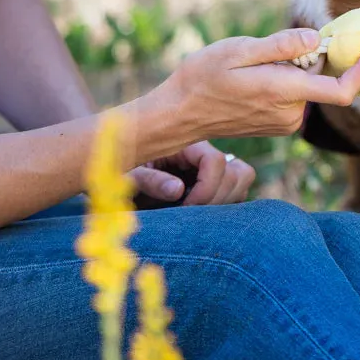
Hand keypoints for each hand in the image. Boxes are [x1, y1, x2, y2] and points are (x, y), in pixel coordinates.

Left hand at [128, 141, 255, 206]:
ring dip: (225, 201)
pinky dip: (226, 205)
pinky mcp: (214, 182)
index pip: (216, 162)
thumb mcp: (127, 174)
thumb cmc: (118, 172)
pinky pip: (237, 191)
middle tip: (191, 215)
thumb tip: (178, 190)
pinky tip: (200, 214)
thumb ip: (151, 179)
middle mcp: (204, 153)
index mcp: (185, 144)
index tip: (185, 208)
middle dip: (218, 198)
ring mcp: (212, 167)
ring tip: (196, 214)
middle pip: (239, 172)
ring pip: (243, 180)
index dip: (206, 189)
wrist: (116, 178)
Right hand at [150, 28, 359, 141]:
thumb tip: (316, 40)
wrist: (179, 114)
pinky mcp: (278, 125)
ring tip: (250, 66)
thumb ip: (280, 46)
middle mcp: (291, 112)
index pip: (341, 89)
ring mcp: (285, 122)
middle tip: (269, 48)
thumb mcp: (237, 51)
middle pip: (321, 78)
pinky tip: (252, 78)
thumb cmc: (202, 78)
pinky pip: (295, 95)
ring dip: (292, 69)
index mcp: (284, 92)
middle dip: (310, 58)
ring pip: (306, 85)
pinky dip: (285, 80)